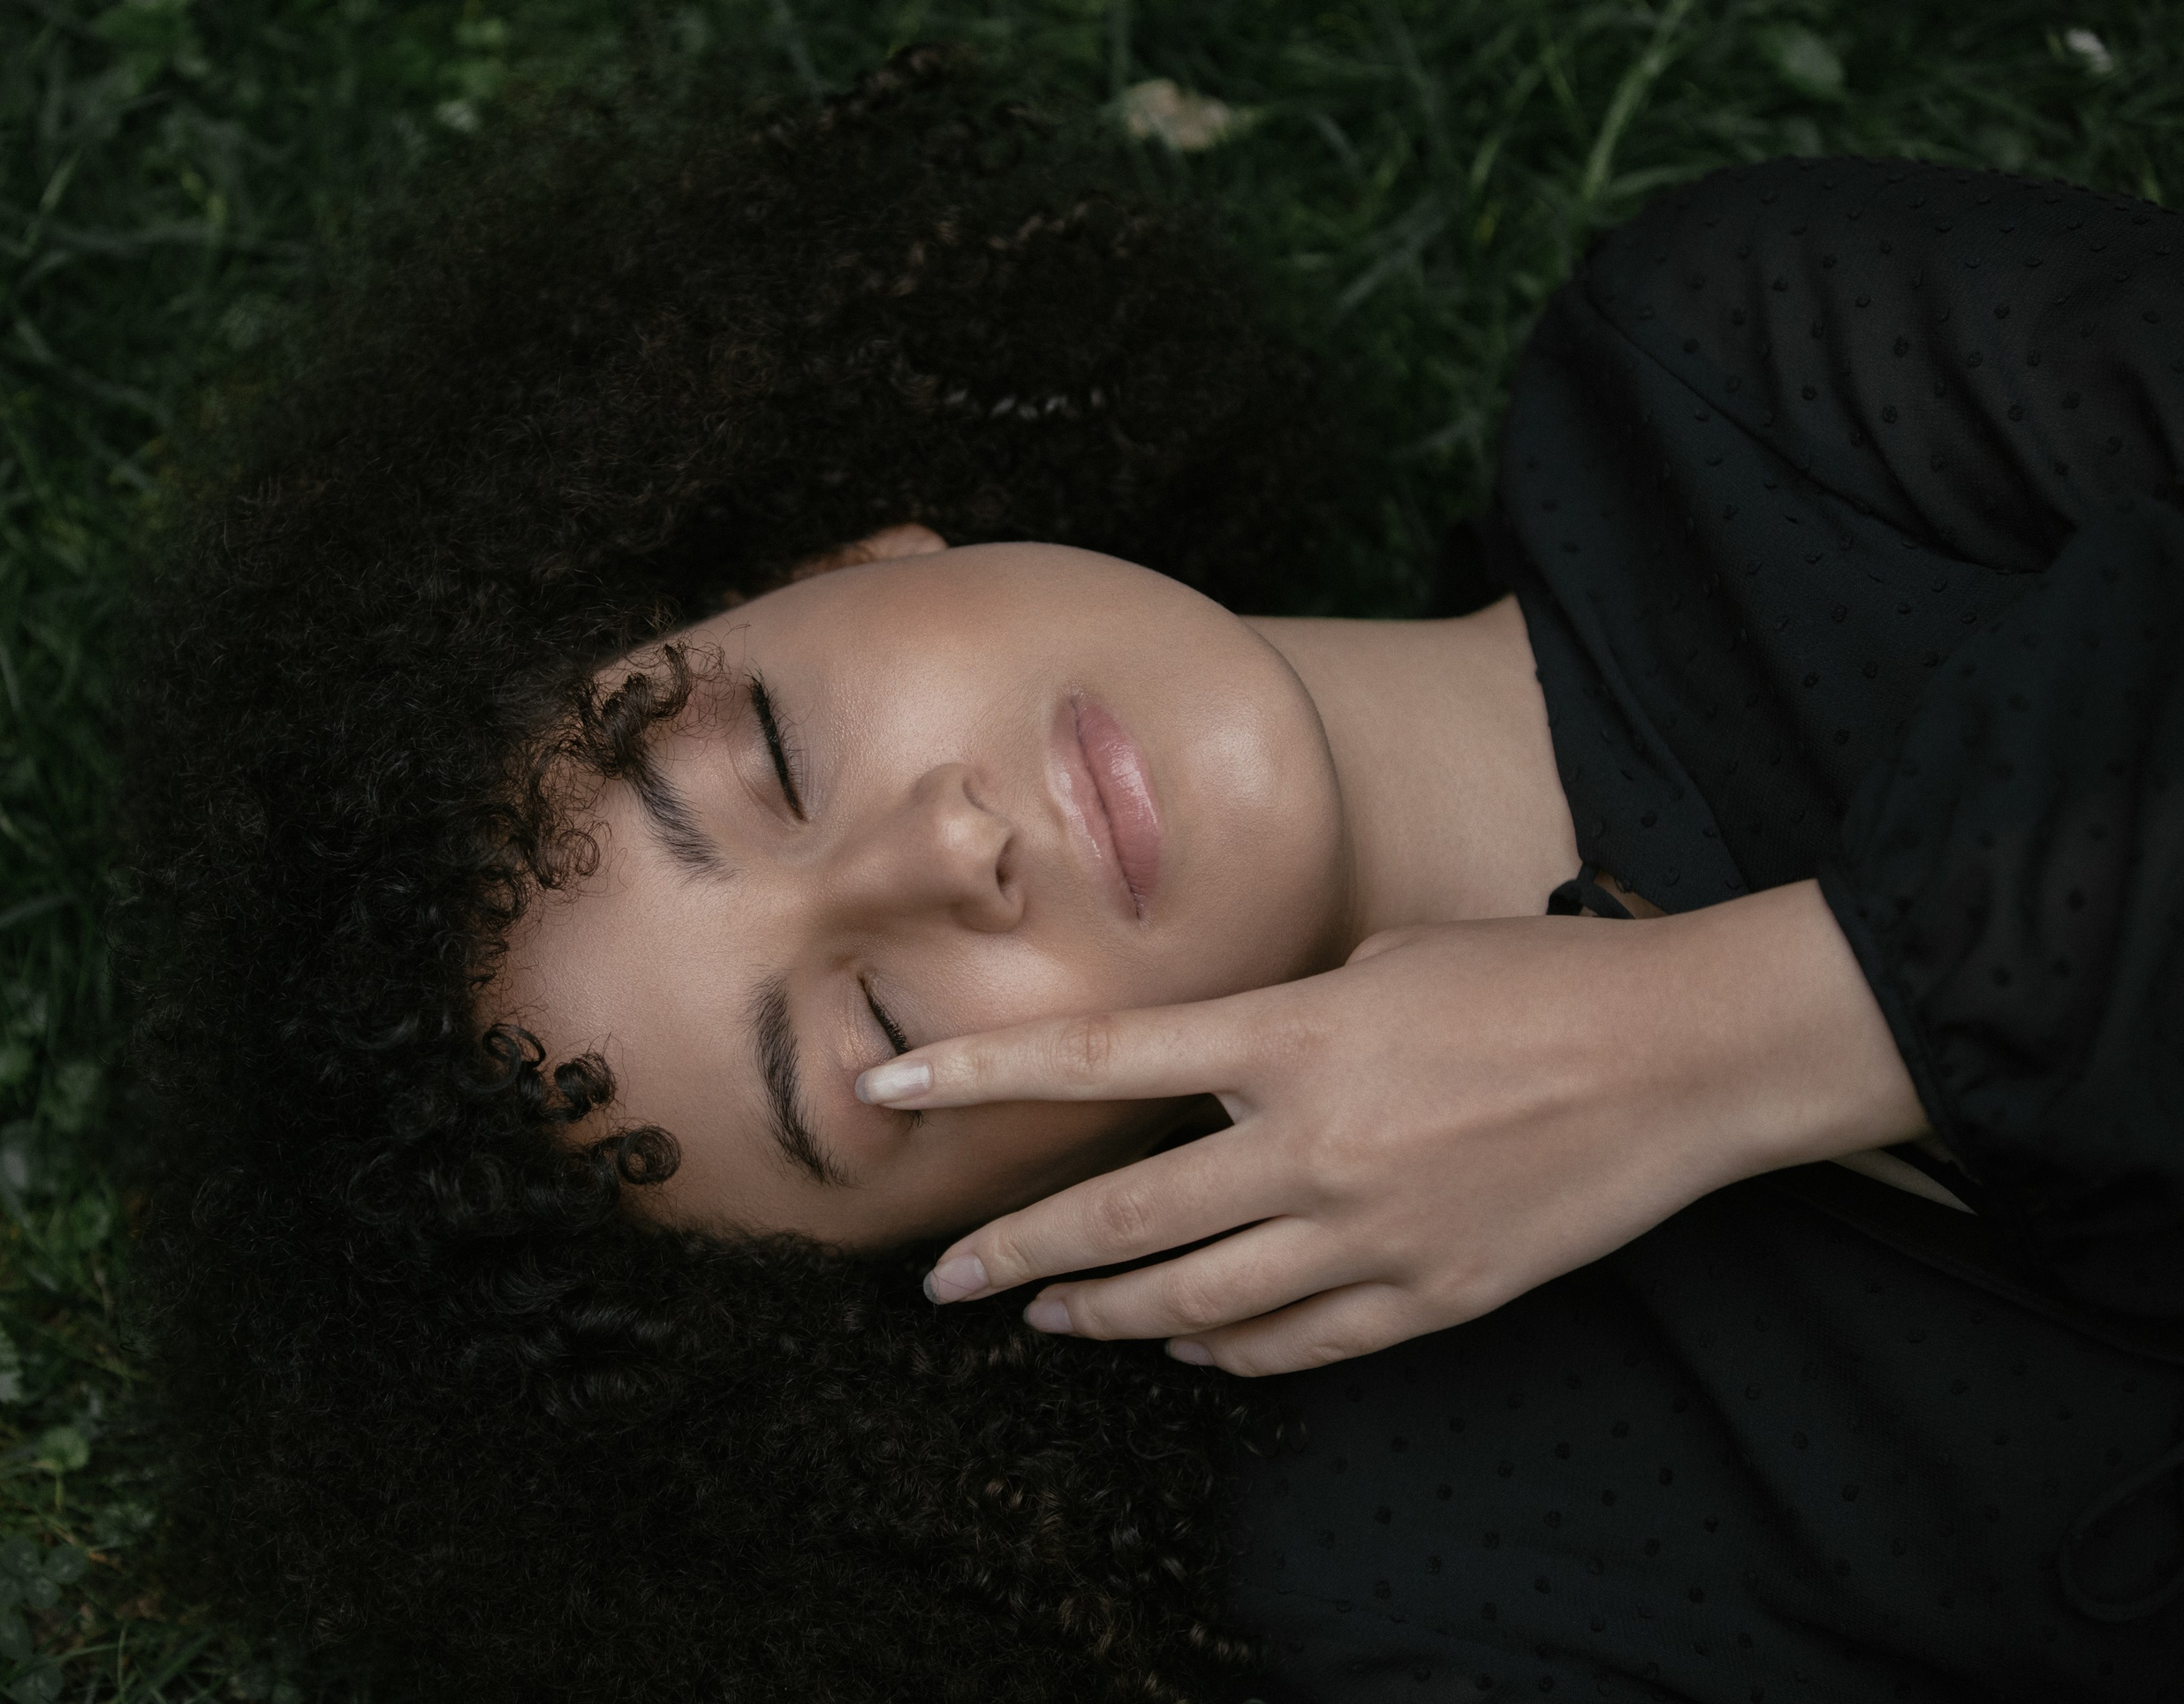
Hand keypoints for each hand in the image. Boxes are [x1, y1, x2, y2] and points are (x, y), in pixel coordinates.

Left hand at [858, 880, 1927, 1375]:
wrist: (1683, 1056)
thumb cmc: (1534, 980)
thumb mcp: (1385, 961)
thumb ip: (1285, 1023)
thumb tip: (1220, 1076)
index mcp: (1291, 1037)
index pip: (1096, 1061)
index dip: (979, 1074)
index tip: (888, 1087)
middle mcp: (1310, 1145)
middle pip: (1124, 1217)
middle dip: (1016, 1252)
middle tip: (946, 1280)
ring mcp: (1369, 1235)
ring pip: (1198, 1303)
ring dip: (1108, 1317)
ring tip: (1052, 1320)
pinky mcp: (1430, 1301)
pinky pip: (1297, 1345)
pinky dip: (1226, 1351)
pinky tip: (1187, 1347)